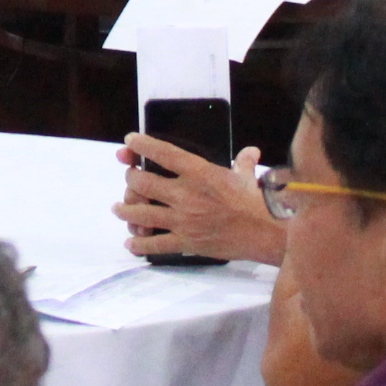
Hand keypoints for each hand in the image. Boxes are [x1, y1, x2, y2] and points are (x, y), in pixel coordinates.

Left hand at [115, 135, 286, 263]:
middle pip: (142, 184)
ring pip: (141, 214)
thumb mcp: (247, 177)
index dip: (142, 145)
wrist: (267, 233)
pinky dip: (139, 244)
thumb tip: (250, 151)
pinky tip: (131, 243)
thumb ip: (243, 162)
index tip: (129, 141)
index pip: (162, 153)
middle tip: (130, 179)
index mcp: (199, 173)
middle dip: (131, 180)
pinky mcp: (186, 243)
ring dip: (125, 210)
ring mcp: (183, 220)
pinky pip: (155, 244)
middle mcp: (186, 195)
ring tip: (119, 208)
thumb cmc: (257, 202)